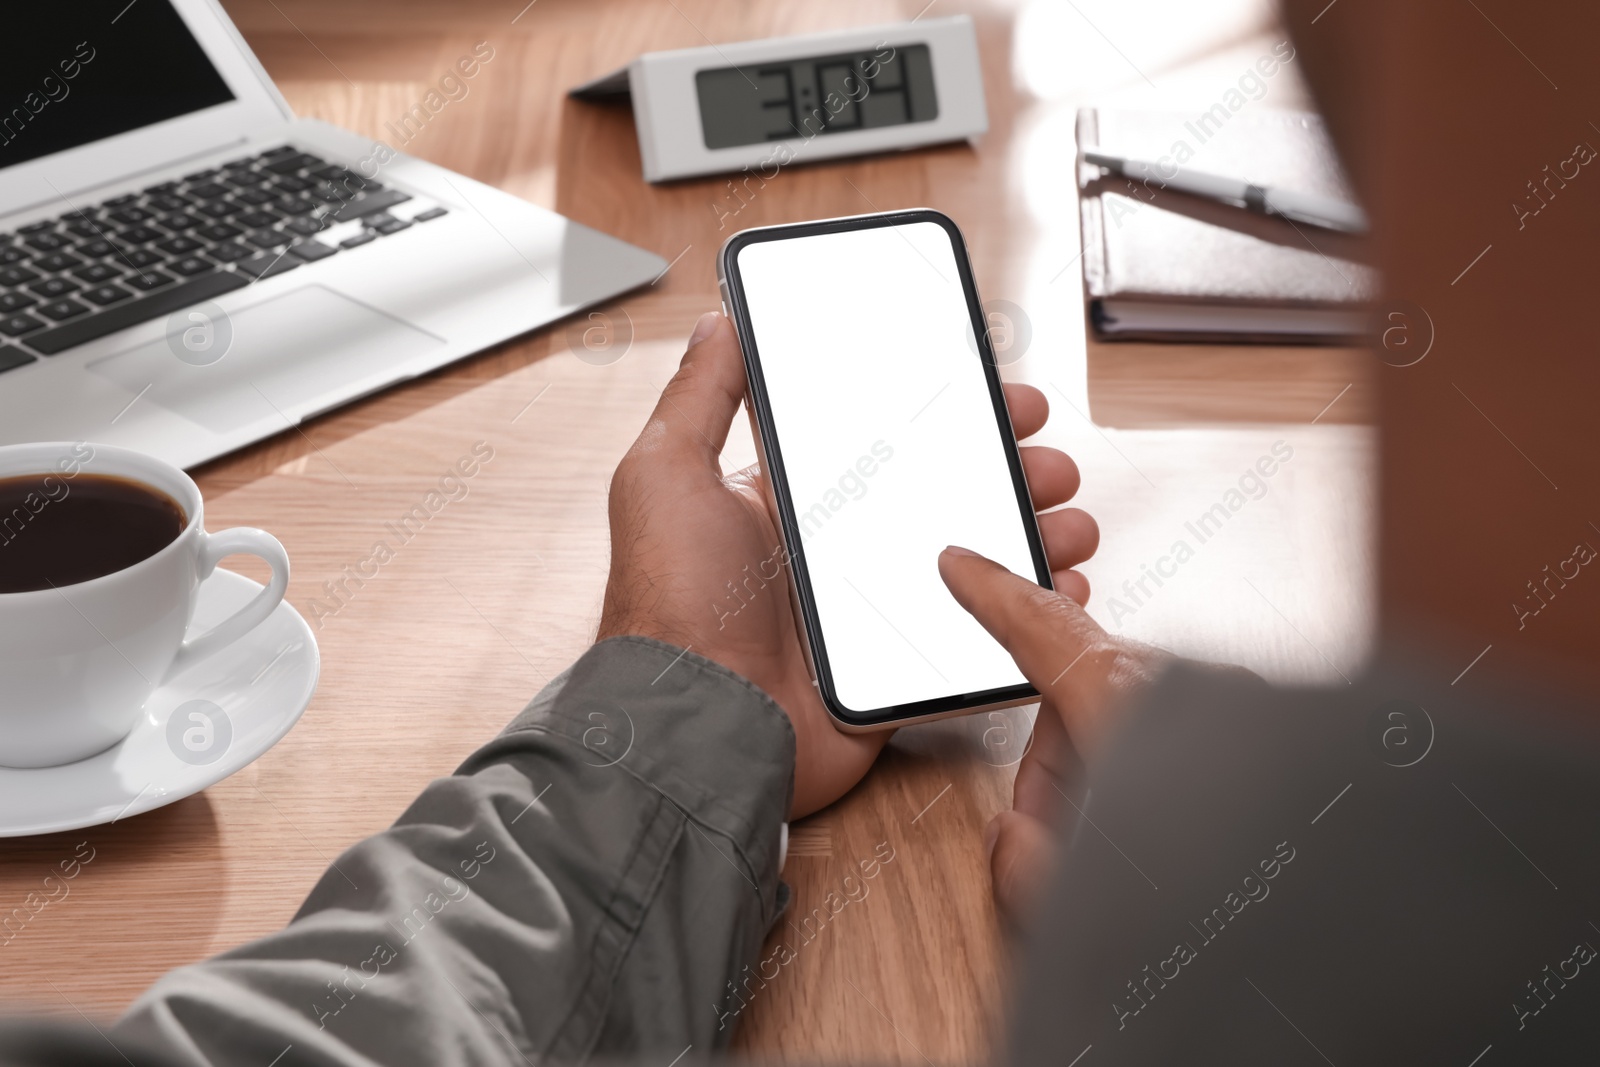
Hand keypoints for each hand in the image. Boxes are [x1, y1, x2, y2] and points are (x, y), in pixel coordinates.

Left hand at [598, 311, 1099, 816]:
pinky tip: (1059, 588)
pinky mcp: (899, 668)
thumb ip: (700, 397)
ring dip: (1032, 534)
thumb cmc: (668, 601)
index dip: (948, 415)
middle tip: (1048, 460)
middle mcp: (838, 551)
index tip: (1000, 392)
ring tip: (1069, 522)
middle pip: (946, 495)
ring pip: (976, 560)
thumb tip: (719, 321)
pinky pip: (980, 635)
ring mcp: (874, 612)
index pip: (888, 440)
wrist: (694, 723)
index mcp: (794, 502)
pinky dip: (1027, 611)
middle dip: (1009, 470)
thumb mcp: (665, 475)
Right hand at [938, 548, 1254, 919]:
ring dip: (1117, 778)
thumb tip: (1014, 840)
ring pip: (1141, 718)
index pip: (1042, 630)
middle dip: (1055, 765)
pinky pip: (1197, 734)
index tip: (963, 564)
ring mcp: (1244, 704)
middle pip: (1084, 693)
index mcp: (1134, 705)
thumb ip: (1026, 866)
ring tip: (1135, 861)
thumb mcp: (1091, 909)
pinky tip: (1186, 842)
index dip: (992, 595)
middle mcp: (1194, 687)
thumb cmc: (1246, 914)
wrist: (1371, 933)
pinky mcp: (1284, 729)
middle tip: (1053, 844)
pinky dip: (1171, 777)